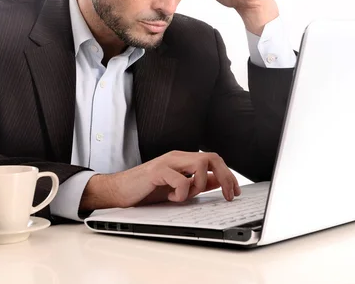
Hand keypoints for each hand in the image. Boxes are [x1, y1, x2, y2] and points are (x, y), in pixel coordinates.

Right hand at [79, 151, 241, 211]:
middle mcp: (177, 157)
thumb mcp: (177, 188)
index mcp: (183, 160)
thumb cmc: (145, 190)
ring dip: (200, 185)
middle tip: (227, 195)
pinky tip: (171, 197)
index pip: (213, 160)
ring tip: (187, 196)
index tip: (235, 192)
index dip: (228, 175)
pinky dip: (181, 193)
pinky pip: (180, 179)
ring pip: (199, 163)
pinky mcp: (156, 171)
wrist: (119, 191)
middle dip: (225, 177)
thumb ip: (197, 183)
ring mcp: (167, 162)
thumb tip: (218, 182)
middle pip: (211, 157)